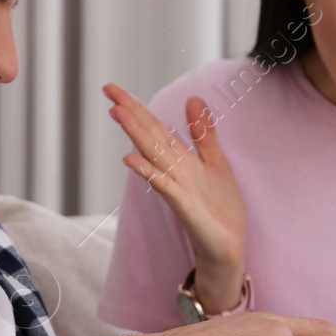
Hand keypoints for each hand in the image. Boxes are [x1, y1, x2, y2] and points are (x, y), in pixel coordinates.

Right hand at [104, 82, 247, 311]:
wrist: (228, 247)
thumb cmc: (219, 209)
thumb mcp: (216, 162)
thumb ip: (202, 132)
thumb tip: (193, 98)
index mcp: (180, 158)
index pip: (154, 127)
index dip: (136, 107)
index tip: (113, 89)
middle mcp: (173, 170)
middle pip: (148, 136)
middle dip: (130, 113)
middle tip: (107, 90)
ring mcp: (176, 188)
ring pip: (152, 155)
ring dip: (135, 134)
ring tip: (117, 112)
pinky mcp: (184, 207)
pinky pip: (163, 186)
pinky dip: (148, 172)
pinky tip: (130, 160)